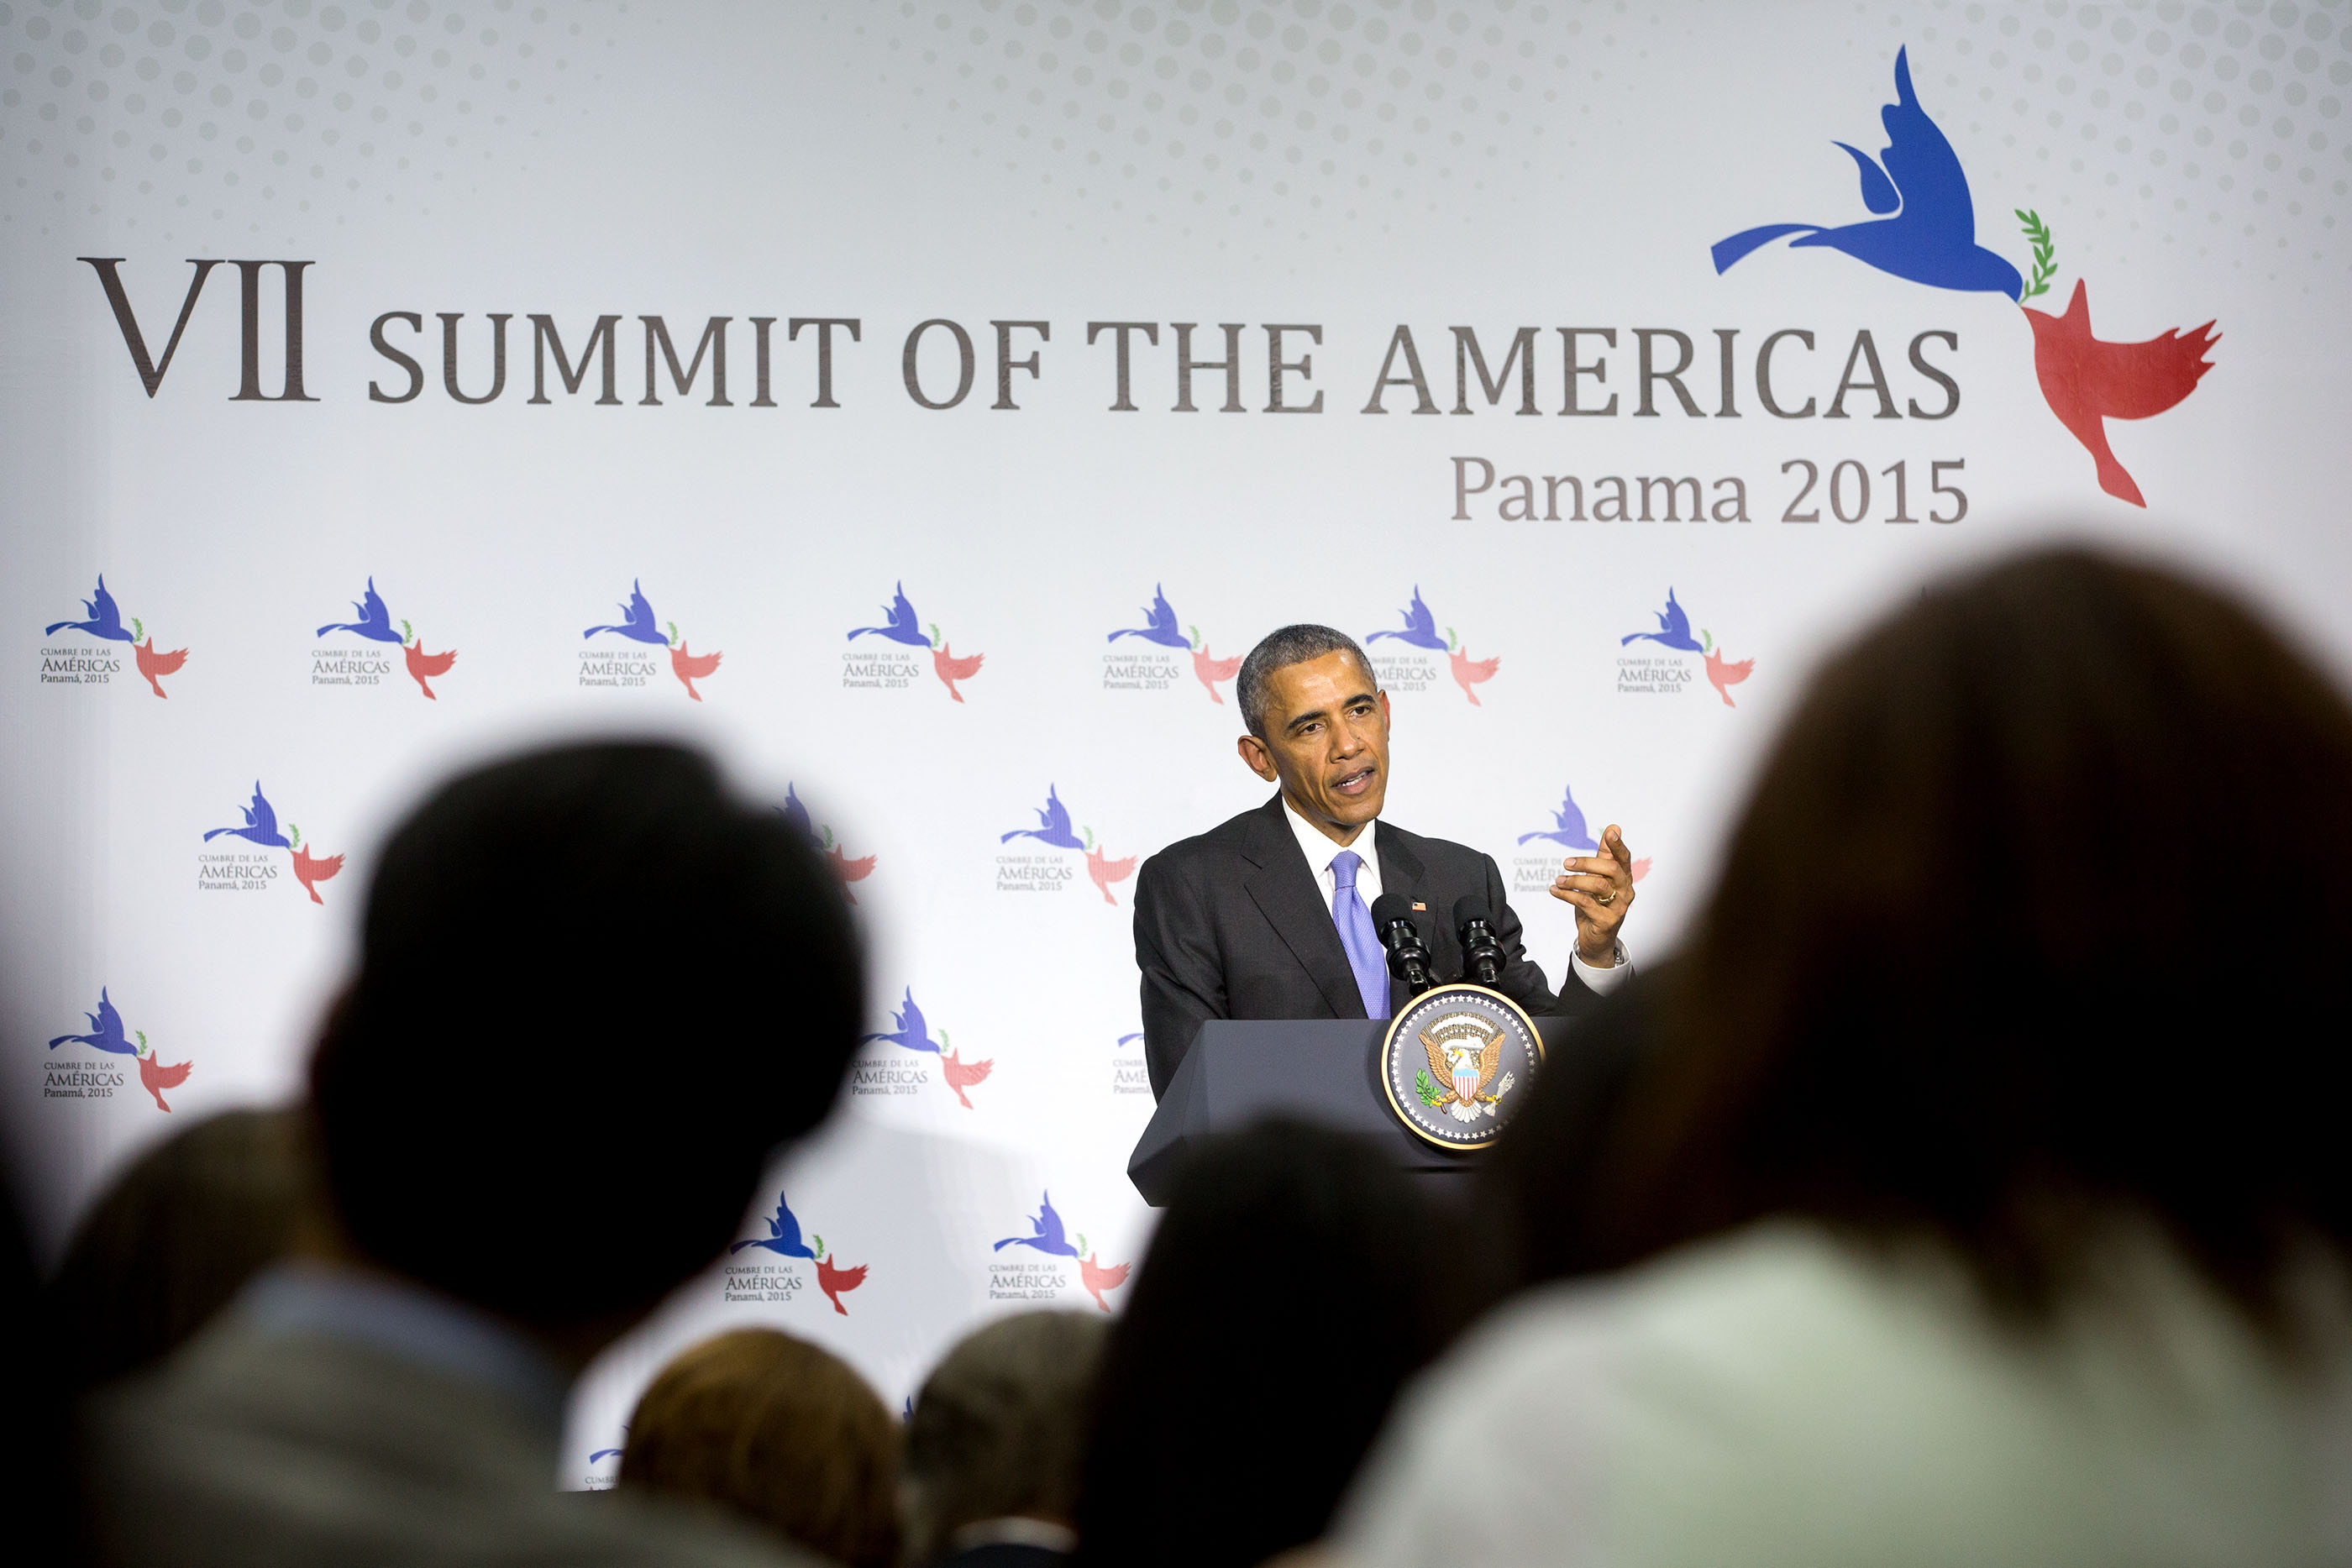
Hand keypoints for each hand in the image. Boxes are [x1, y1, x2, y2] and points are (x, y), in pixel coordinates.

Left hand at [1549, 824, 1633, 964]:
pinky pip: (1585, 903)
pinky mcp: (1606, 921)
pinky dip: (1567, 895)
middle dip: (1588, 862)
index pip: (1624, 858)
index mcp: (1624, 879)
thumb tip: (1613, 828)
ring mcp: (1618, 907)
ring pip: (1599, 886)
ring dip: (1575, 880)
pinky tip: (1555, 890)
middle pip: (1612, 869)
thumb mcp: (1599, 877)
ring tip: (1559, 879)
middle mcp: (1625, 891)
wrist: (1597, 939)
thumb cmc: (1598, 905)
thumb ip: (1604, 855)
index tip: (1610, 833)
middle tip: (1566, 862)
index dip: (1618, 845)